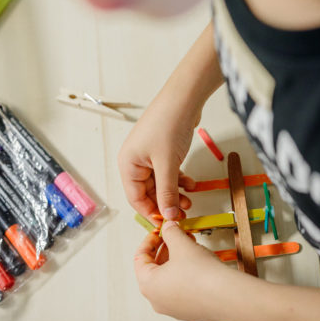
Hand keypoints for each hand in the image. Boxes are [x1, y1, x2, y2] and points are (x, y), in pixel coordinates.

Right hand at [118, 22, 222, 223]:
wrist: (184, 97)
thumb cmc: (168, 125)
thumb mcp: (167, 164)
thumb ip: (167, 192)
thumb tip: (168, 216)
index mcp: (128, 165)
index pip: (135, 198)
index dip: (151, 212)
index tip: (167, 223)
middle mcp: (135, 161)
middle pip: (149, 192)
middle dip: (166, 203)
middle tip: (183, 212)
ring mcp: (149, 155)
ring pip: (160, 183)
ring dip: (175, 193)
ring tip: (190, 200)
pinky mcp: (162, 150)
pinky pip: (168, 172)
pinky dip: (179, 180)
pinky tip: (191, 184)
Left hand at [134, 221, 226, 320]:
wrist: (229, 297)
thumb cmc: (203, 276)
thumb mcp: (182, 244)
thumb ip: (171, 233)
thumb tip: (168, 228)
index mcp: (148, 285)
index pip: (140, 258)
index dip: (150, 240)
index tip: (160, 232)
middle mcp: (157, 300)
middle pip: (154, 268)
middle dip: (166, 249)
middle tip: (176, 237)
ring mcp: (174, 309)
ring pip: (169, 279)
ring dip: (177, 260)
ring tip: (190, 246)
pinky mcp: (190, 312)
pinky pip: (182, 289)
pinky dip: (186, 274)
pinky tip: (199, 263)